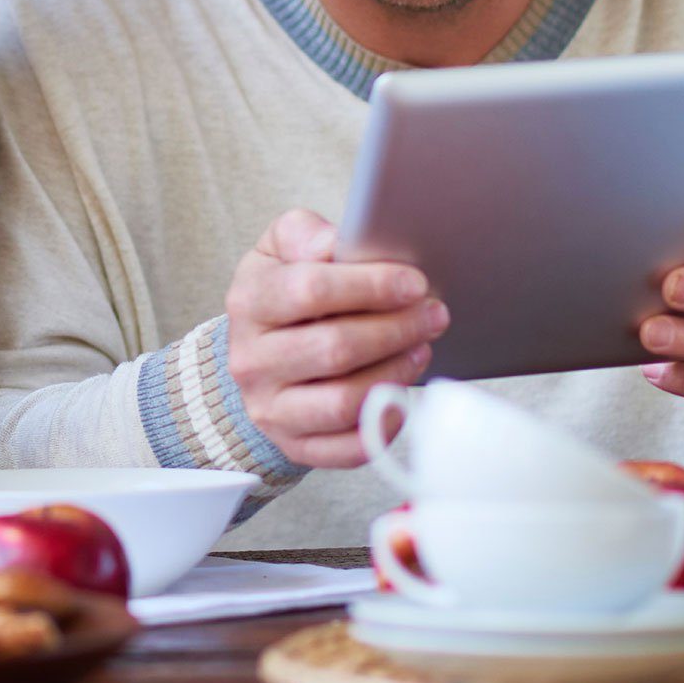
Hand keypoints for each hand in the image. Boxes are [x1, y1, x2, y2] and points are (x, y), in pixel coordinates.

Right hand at [224, 209, 446, 467]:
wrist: (256, 356)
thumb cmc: (280, 296)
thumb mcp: (279, 251)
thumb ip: (303, 233)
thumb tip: (335, 243)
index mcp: (249, 303)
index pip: (309, 291)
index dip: (370, 285)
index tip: (413, 282)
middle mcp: (252, 360)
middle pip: (335, 348)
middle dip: (396, 328)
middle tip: (433, 314)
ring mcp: (271, 408)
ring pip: (343, 401)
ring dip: (395, 374)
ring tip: (421, 349)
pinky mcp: (294, 445)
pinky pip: (347, 449)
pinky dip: (383, 425)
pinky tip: (402, 398)